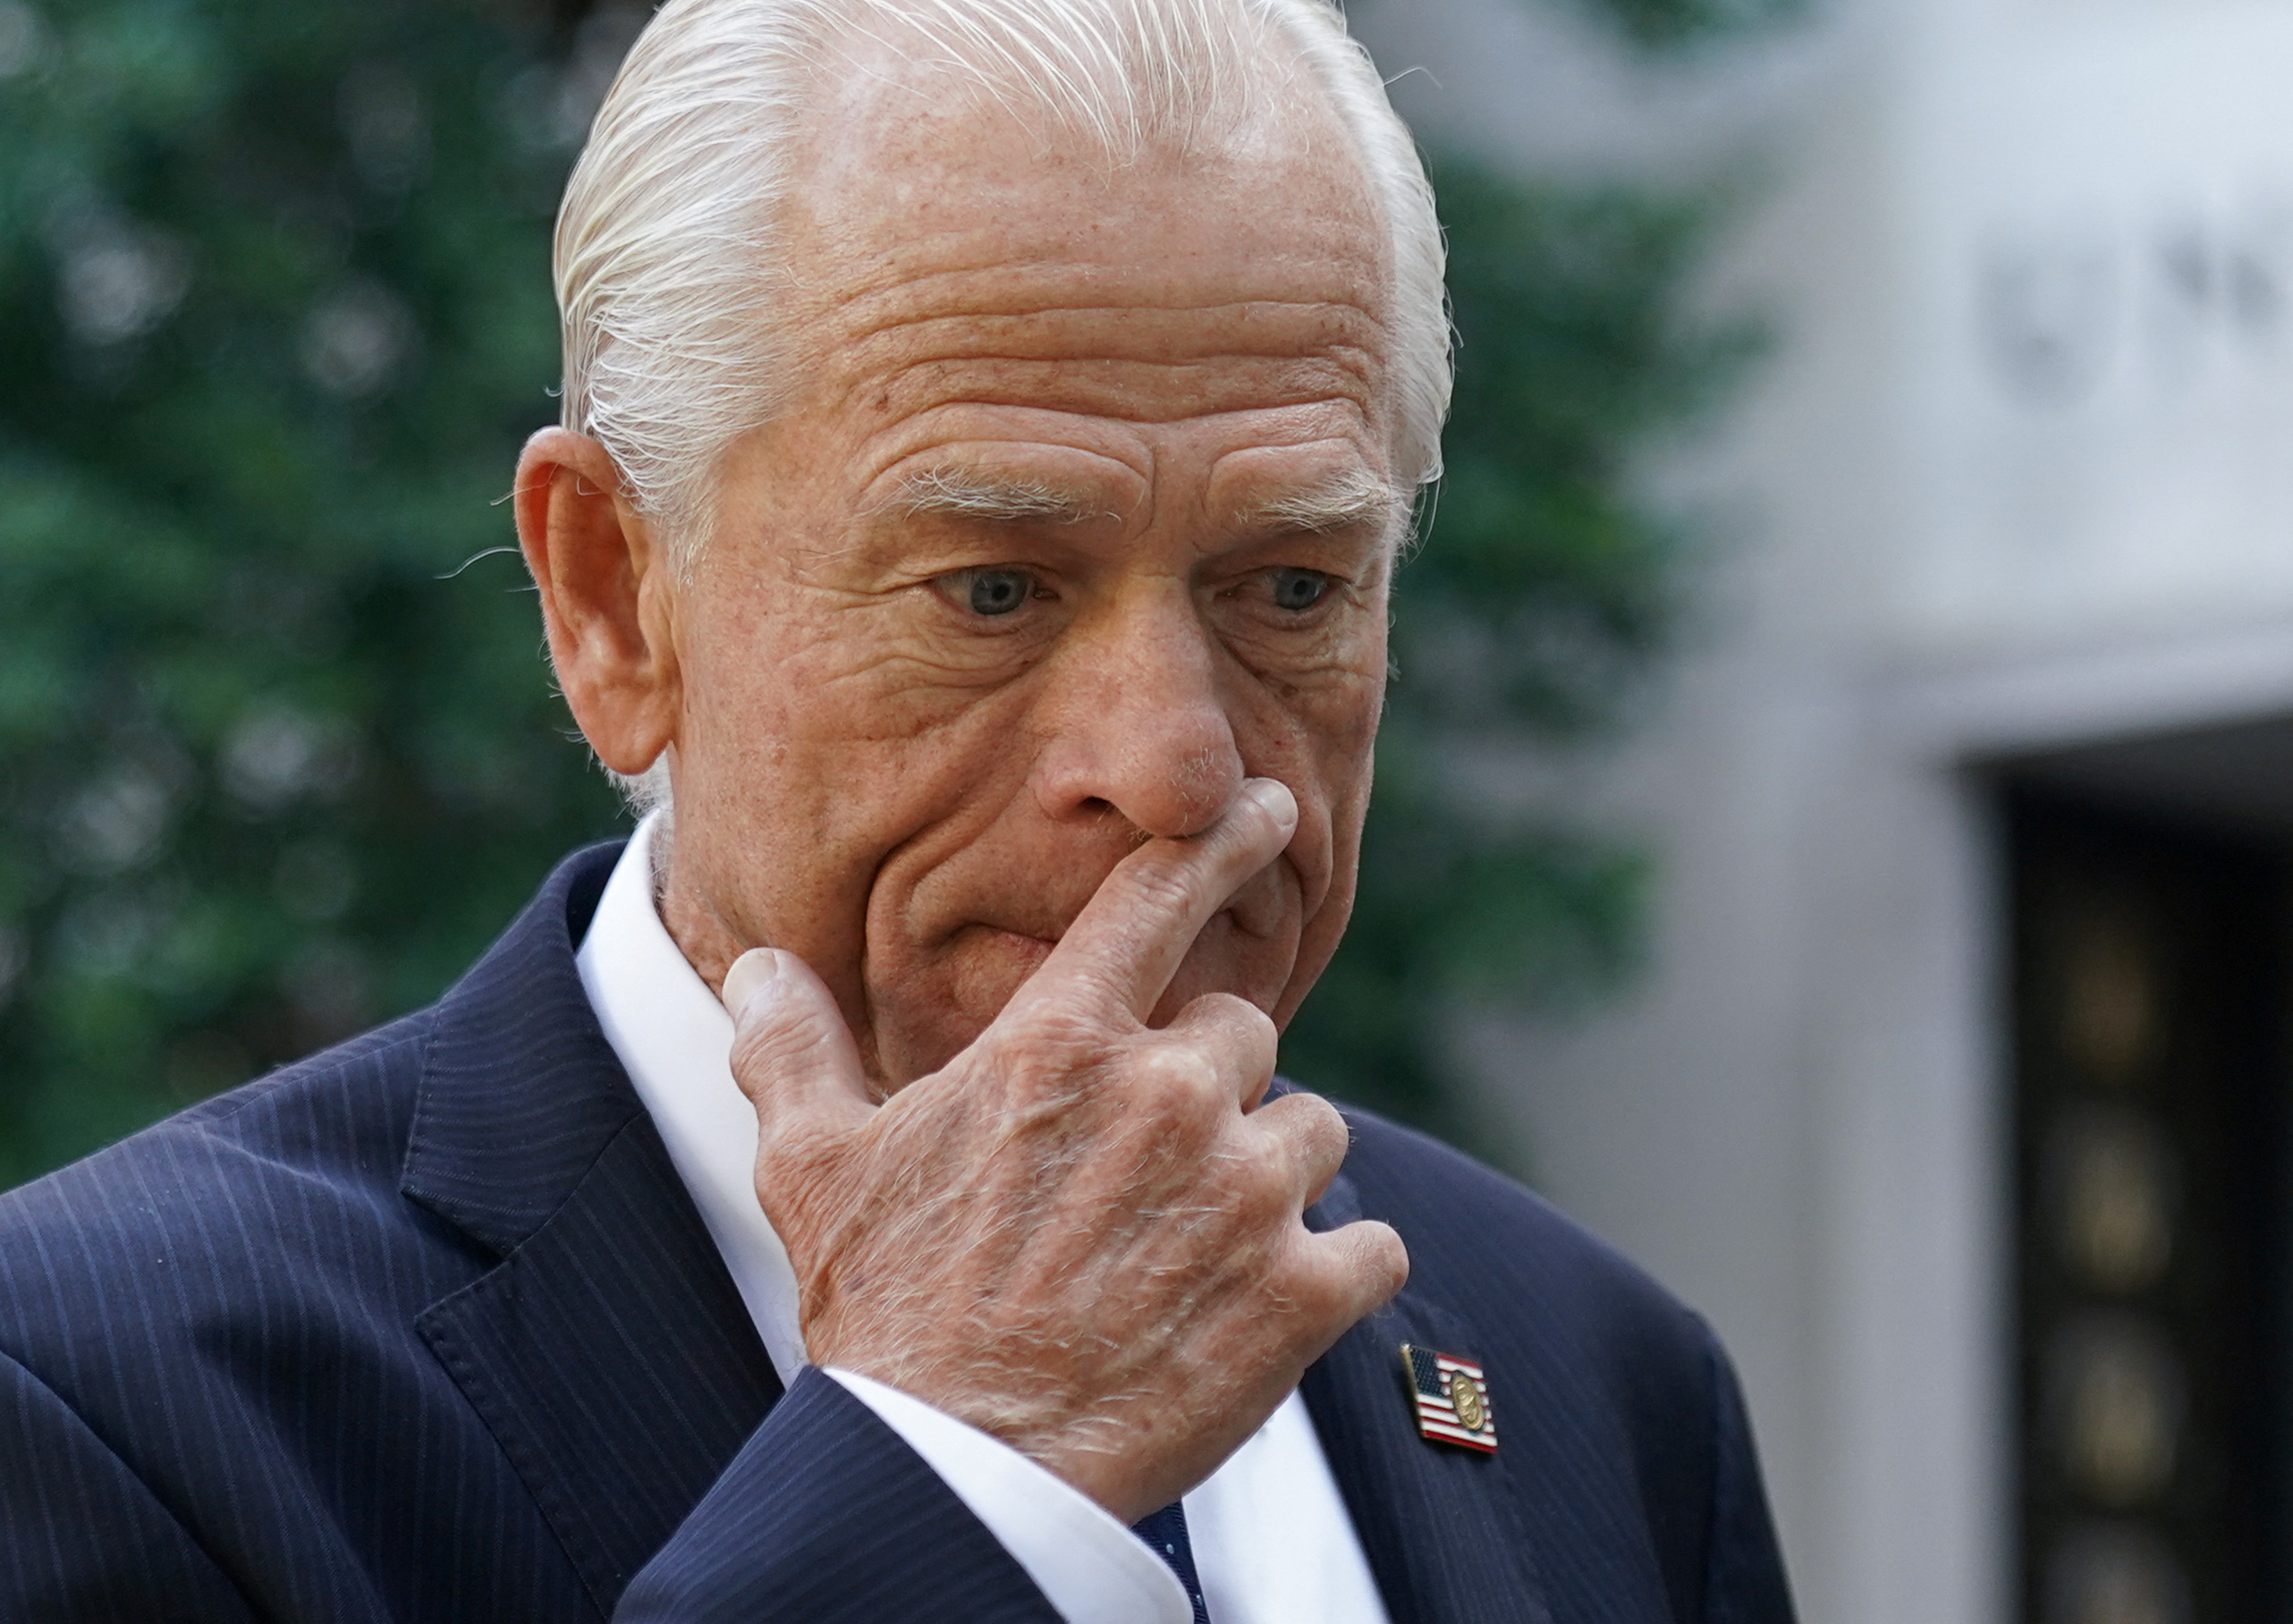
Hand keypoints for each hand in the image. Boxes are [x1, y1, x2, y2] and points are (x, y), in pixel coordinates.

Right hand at [719, 777, 1408, 1522]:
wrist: (956, 1470)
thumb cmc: (885, 1314)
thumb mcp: (814, 1167)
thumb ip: (793, 1049)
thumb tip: (756, 968)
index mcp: (1057, 1046)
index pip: (1157, 899)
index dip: (1222, 842)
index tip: (1271, 809)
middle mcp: (1165, 1096)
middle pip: (1246, 1034)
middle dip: (1209, 1090)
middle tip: (1149, 1174)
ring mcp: (1242, 1192)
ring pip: (1315, 1133)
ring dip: (1271, 1180)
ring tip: (1196, 1249)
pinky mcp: (1301, 1292)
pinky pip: (1373, 1245)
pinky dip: (1337, 1271)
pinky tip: (1270, 1304)